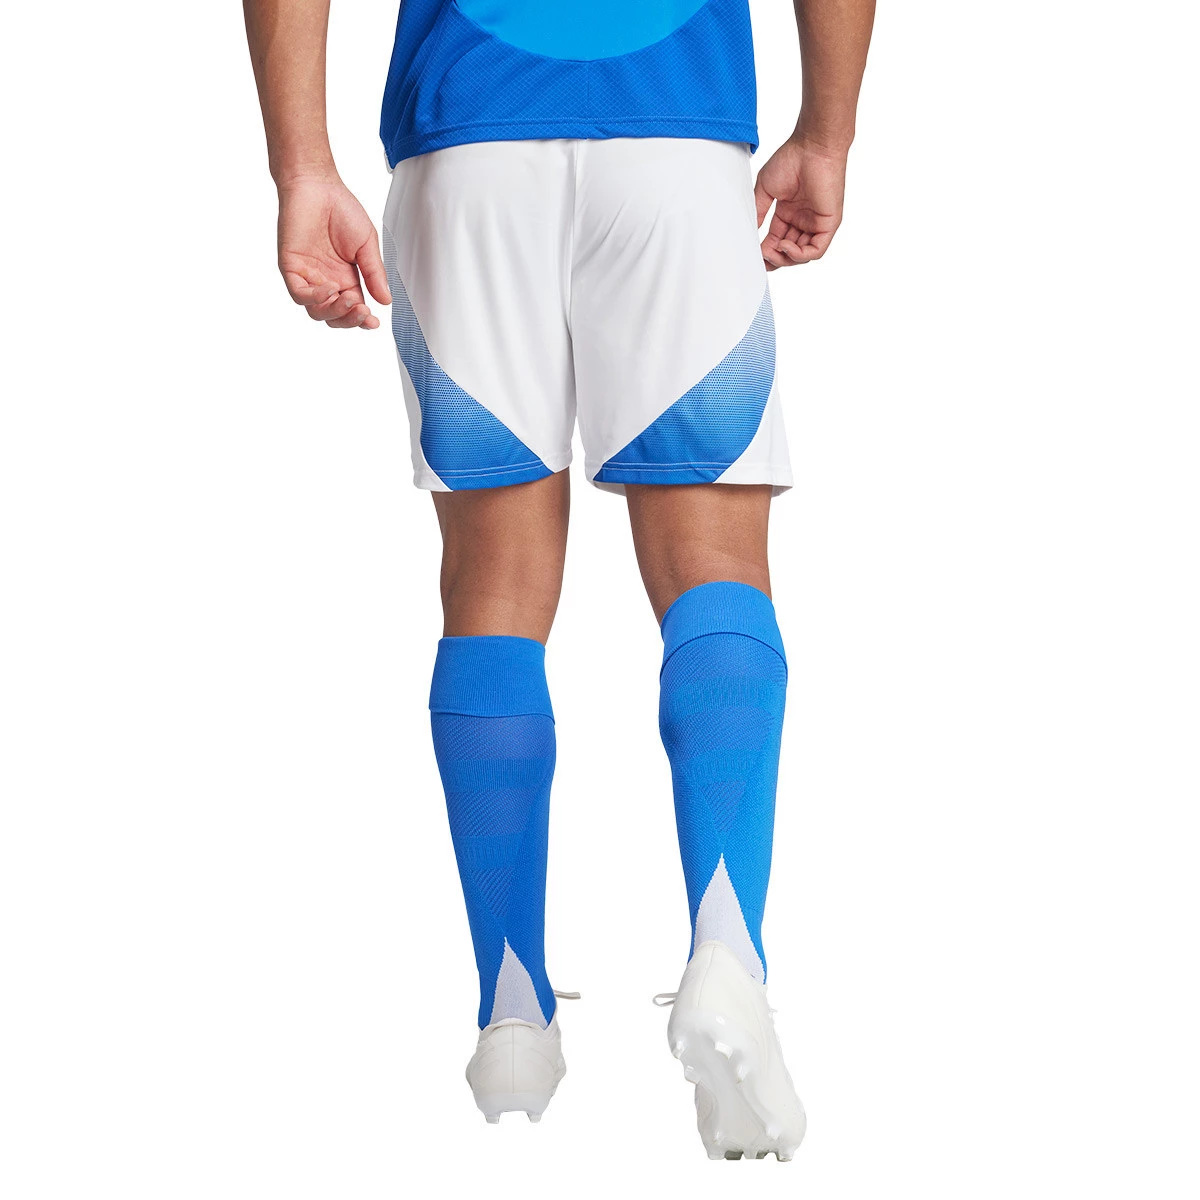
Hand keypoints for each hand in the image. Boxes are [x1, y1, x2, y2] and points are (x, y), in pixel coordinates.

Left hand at [277, 174, 391, 328]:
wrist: (318, 185)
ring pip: (316, 311)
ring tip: (350, 300)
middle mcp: (326, 280)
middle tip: (363, 311)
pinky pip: (299, 294)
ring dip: (335, 311)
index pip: (352, 309)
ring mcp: (308, 276)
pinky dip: (315, 298)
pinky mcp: (291, 267)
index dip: (362, 319)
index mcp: (346, 278)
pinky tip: (331, 289)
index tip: (374, 321)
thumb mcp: (367, 245)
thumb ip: (374, 273)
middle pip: (334, 316)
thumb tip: (385, 299)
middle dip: (350, 319)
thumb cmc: (341, 209)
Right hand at [754, 137, 847, 269]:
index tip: (754, 256)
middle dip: (774, 259)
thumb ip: (758, 211)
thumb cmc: (792, 159)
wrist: (812, 146)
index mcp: (789, 213)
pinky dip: (799, 255)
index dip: (766, 252)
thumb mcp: (766, 189)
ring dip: (785, 259)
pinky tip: (785, 246)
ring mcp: (816, 222)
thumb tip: (750, 232)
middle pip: (789, 252)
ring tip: (773, 250)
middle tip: (763, 257)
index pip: (777, 240)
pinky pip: (816, 250)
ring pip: (802, 255)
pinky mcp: (828, 224)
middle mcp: (803, 220)